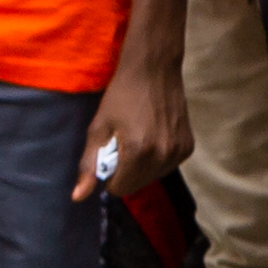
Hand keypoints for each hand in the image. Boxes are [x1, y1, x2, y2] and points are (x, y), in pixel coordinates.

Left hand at [78, 47, 186, 199]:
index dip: (110, 176)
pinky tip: (155, 136)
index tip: (110, 154)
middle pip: (137, 185)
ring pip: (153, 177)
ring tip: (139, 138)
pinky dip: (158, 158)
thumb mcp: (99, 128)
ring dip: (143, 167)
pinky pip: (167, 166)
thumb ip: (89, 165)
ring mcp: (179, 152)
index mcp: (138, 152)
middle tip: (123, 144)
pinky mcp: (188, 147)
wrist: (155, 70)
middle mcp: (162, 155)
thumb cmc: (122, 96)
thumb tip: (78, 198)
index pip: (120, 188)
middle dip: (126, 172)